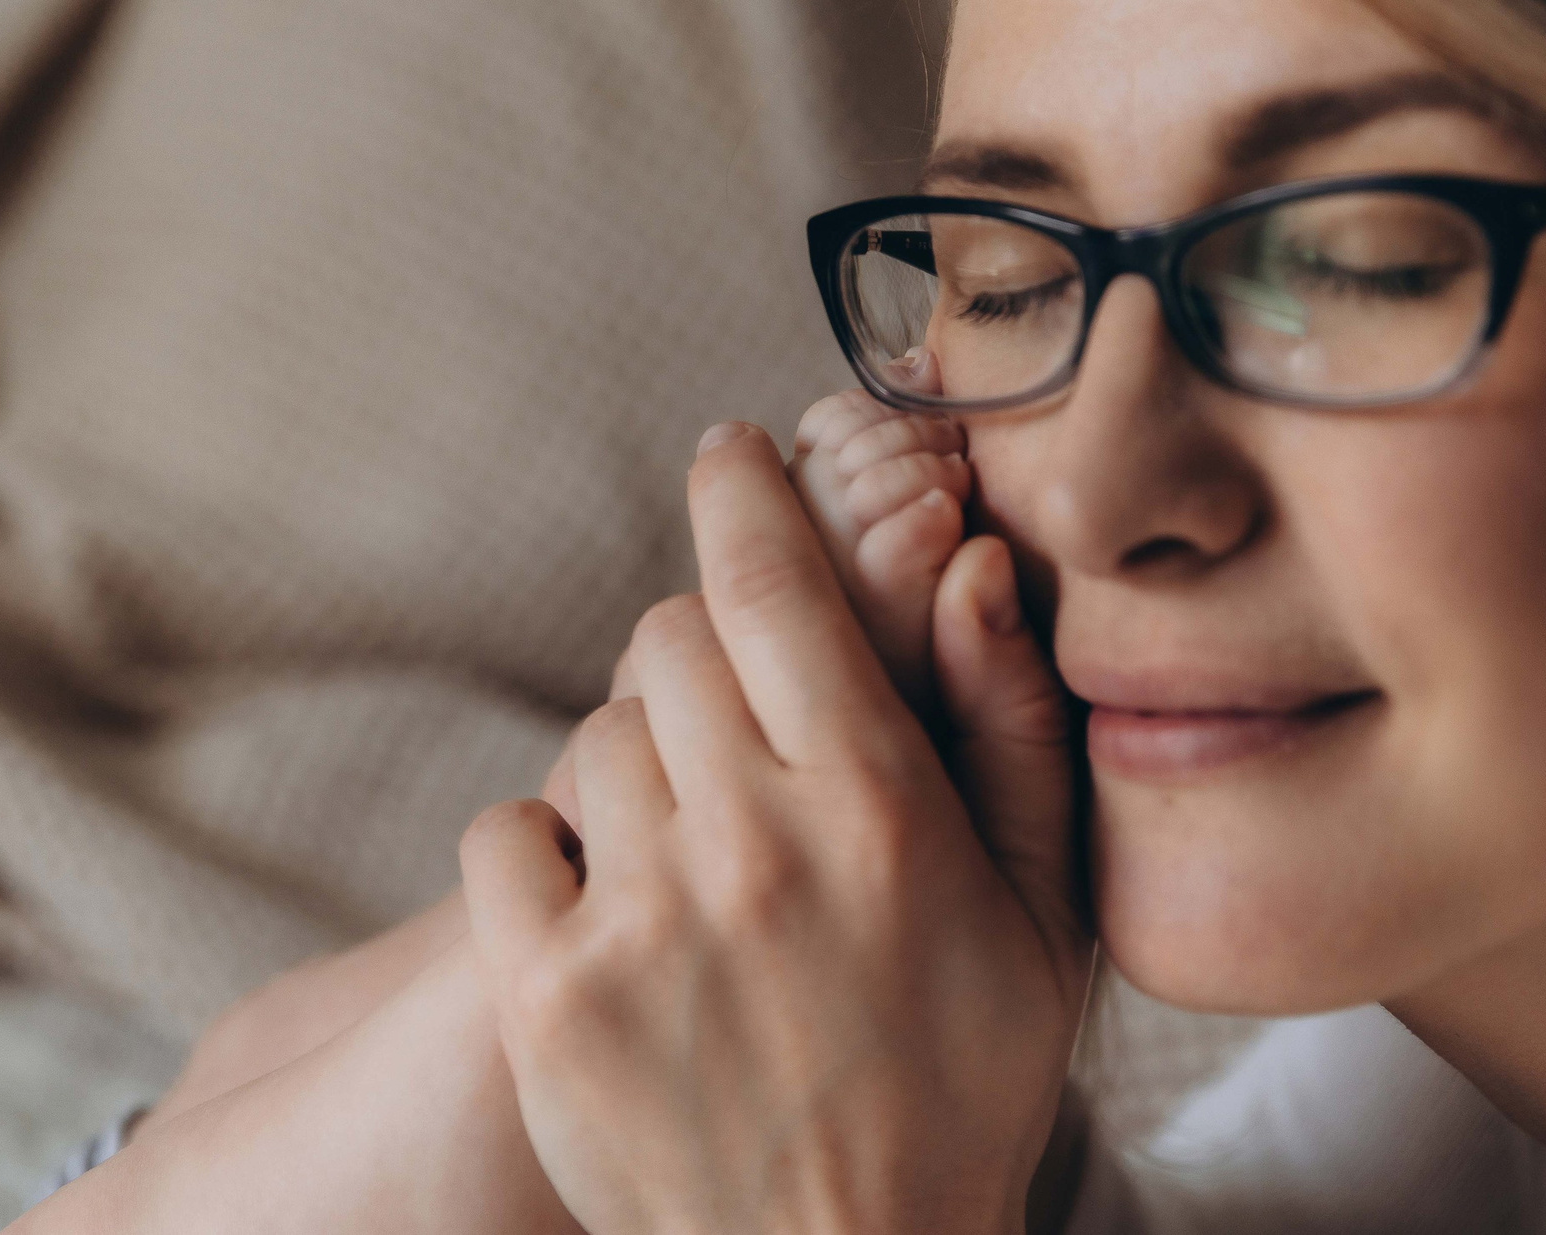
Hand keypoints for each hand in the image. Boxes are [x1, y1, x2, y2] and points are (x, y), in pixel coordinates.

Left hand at [460, 421, 1090, 1234]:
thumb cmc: (960, 1095)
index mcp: (878, 807)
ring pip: (594, 733)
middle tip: (737, 727)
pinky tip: (609, 914)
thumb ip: (1011, 728)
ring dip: (637, 767)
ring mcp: (639, 920)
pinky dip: (543, 851)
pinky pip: (504, 834)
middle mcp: (752, 843)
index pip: (774, 582)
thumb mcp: (1041, 919)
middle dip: (701, 653)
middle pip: (668, 637)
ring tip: (694, 860)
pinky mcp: (546, 996)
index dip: (739, 491)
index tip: (726, 451)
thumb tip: (971, 566)